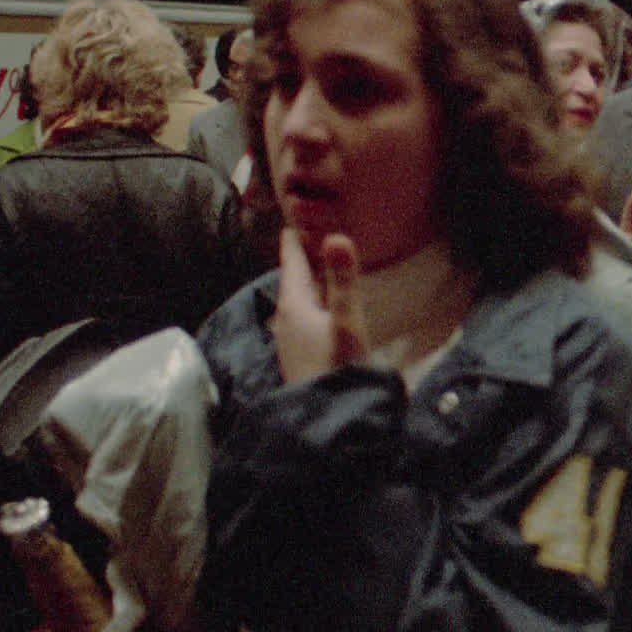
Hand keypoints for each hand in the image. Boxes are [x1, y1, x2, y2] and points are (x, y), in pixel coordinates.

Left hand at [274, 227, 369, 384]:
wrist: (325, 417)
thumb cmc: (336, 365)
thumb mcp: (345, 320)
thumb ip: (342, 280)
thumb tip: (336, 235)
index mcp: (293, 303)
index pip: (291, 260)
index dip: (295, 237)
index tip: (298, 214)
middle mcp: (285, 317)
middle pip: (293, 278)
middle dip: (304, 257)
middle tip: (318, 233)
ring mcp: (291, 338)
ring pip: (298, 298)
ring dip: (311, 281)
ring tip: (326, 265)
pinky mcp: (300, 353)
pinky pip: (305, 316)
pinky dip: (315, 301)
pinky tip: (327, 306)